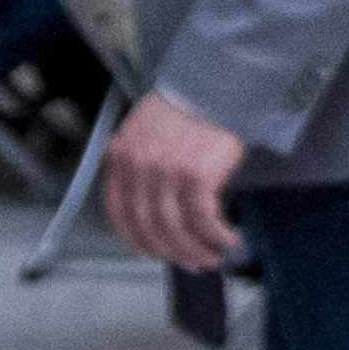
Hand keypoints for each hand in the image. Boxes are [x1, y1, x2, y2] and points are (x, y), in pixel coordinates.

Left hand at [102, 89, 248, 272]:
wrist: (215, 87)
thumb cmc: (189, 106)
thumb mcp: (147, 130)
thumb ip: (141, 160)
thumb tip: (155, 197)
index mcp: (122, 157)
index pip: (119, 210)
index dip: (134, 237)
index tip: (149, 252)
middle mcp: (139, 168)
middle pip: (149, 224)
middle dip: (170, 251)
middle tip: (190, 262)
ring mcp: (166, 173)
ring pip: (174, 227)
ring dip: (194, 249)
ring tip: (212, 258)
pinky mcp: (197, 176)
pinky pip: (203, 218)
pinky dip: (216, 235)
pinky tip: (228, 239)